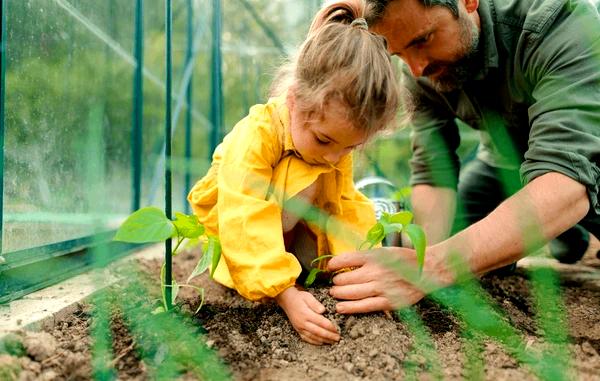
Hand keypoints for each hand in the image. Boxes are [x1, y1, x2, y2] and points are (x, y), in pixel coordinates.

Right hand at [275, 286, 339, 344]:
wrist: (287, 300)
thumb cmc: (299, 297)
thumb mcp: (308, 296)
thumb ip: (315, 303)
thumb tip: (323, 310)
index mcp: (306, 314)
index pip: (321, 322)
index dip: (330, 327)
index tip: (338, 329)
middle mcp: (302, 323)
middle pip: (318, 332)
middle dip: (329, 336)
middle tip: (338, 338)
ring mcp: (300, 328)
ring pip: (313, 337)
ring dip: (324, 340)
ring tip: (333, 342)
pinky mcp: (298, 330)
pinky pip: (307, 339)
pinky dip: (315, 342)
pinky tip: (322, 343)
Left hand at [327, 247, 451, 313]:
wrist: (427, 270)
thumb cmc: (404, 259)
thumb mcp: (383, 251)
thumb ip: (364, 257)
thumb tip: (343, 263)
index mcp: (373, 256)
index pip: (345, 260)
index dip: (333, 265)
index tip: (330, 268)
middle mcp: (375, 271)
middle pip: (344, 278)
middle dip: (336, 282)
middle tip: (335, 283)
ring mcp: (381, 287)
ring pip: (350, 293)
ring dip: (339, 294)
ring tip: (335, 294)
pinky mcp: (388, 302)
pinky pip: (364, 306)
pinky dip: (349, 307)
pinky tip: (340, 308)